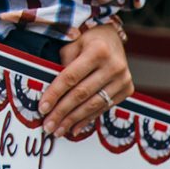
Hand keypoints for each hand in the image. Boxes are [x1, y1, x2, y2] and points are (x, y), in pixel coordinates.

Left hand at [43, 22, 131, 136]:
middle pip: (82, 94)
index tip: (43, 108)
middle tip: (48, 125)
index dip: (55, 94)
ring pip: (93, 105)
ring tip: (58, 130)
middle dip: (62, 112)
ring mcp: (123, 79)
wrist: (112, 37)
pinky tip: (74, 127)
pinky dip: (87, 119)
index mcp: (98, 51)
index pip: (71, 77)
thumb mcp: (72, 43)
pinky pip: (103, 108)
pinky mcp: (126, 89)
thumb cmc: (88, 40)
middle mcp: (114, 66)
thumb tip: (52, 96)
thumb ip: (63, 65)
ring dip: (73, 120)